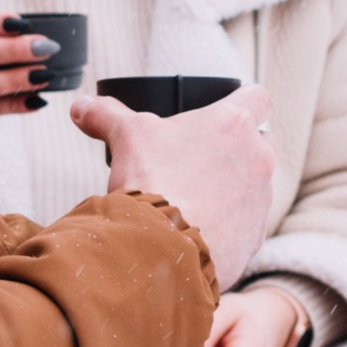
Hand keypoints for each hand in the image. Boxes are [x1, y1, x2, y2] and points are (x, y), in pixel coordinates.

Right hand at [73, 86, 275, 294]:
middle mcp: (258, 160)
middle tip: (204, 160)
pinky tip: (198, 232)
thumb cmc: (151, 183)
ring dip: (234, 190)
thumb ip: (107, 116)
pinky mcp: (254, 239)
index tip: (224, 112)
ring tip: (195, 201)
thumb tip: (82, 107)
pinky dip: (229, 227)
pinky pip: (247, 227)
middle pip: (264, 142)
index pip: (258, 96)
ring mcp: (260, 202)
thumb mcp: (125, 138)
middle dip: (240, 148)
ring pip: (256, 187)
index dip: (243, 99)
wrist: (160, 250)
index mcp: (233, 125)